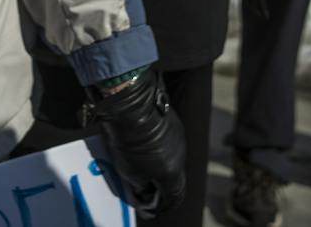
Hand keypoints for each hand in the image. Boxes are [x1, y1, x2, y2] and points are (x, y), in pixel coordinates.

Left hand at [82, 66, 185, 216]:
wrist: (132, 106)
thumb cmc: (130, 142)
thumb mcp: (129, 173)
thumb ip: (141, 186)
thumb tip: (145, 191)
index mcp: (172, 174)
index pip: (175, 197)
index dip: (165, 204)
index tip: (155, 205)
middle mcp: (181, 157)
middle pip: (174, 176)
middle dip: (160, 182)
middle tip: (145, 183)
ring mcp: (179, 138)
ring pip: (171, 157)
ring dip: (160, 162)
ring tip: (141, 159)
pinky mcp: (174, 122)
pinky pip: (168, 141)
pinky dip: (159, 146)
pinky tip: (143, 140)